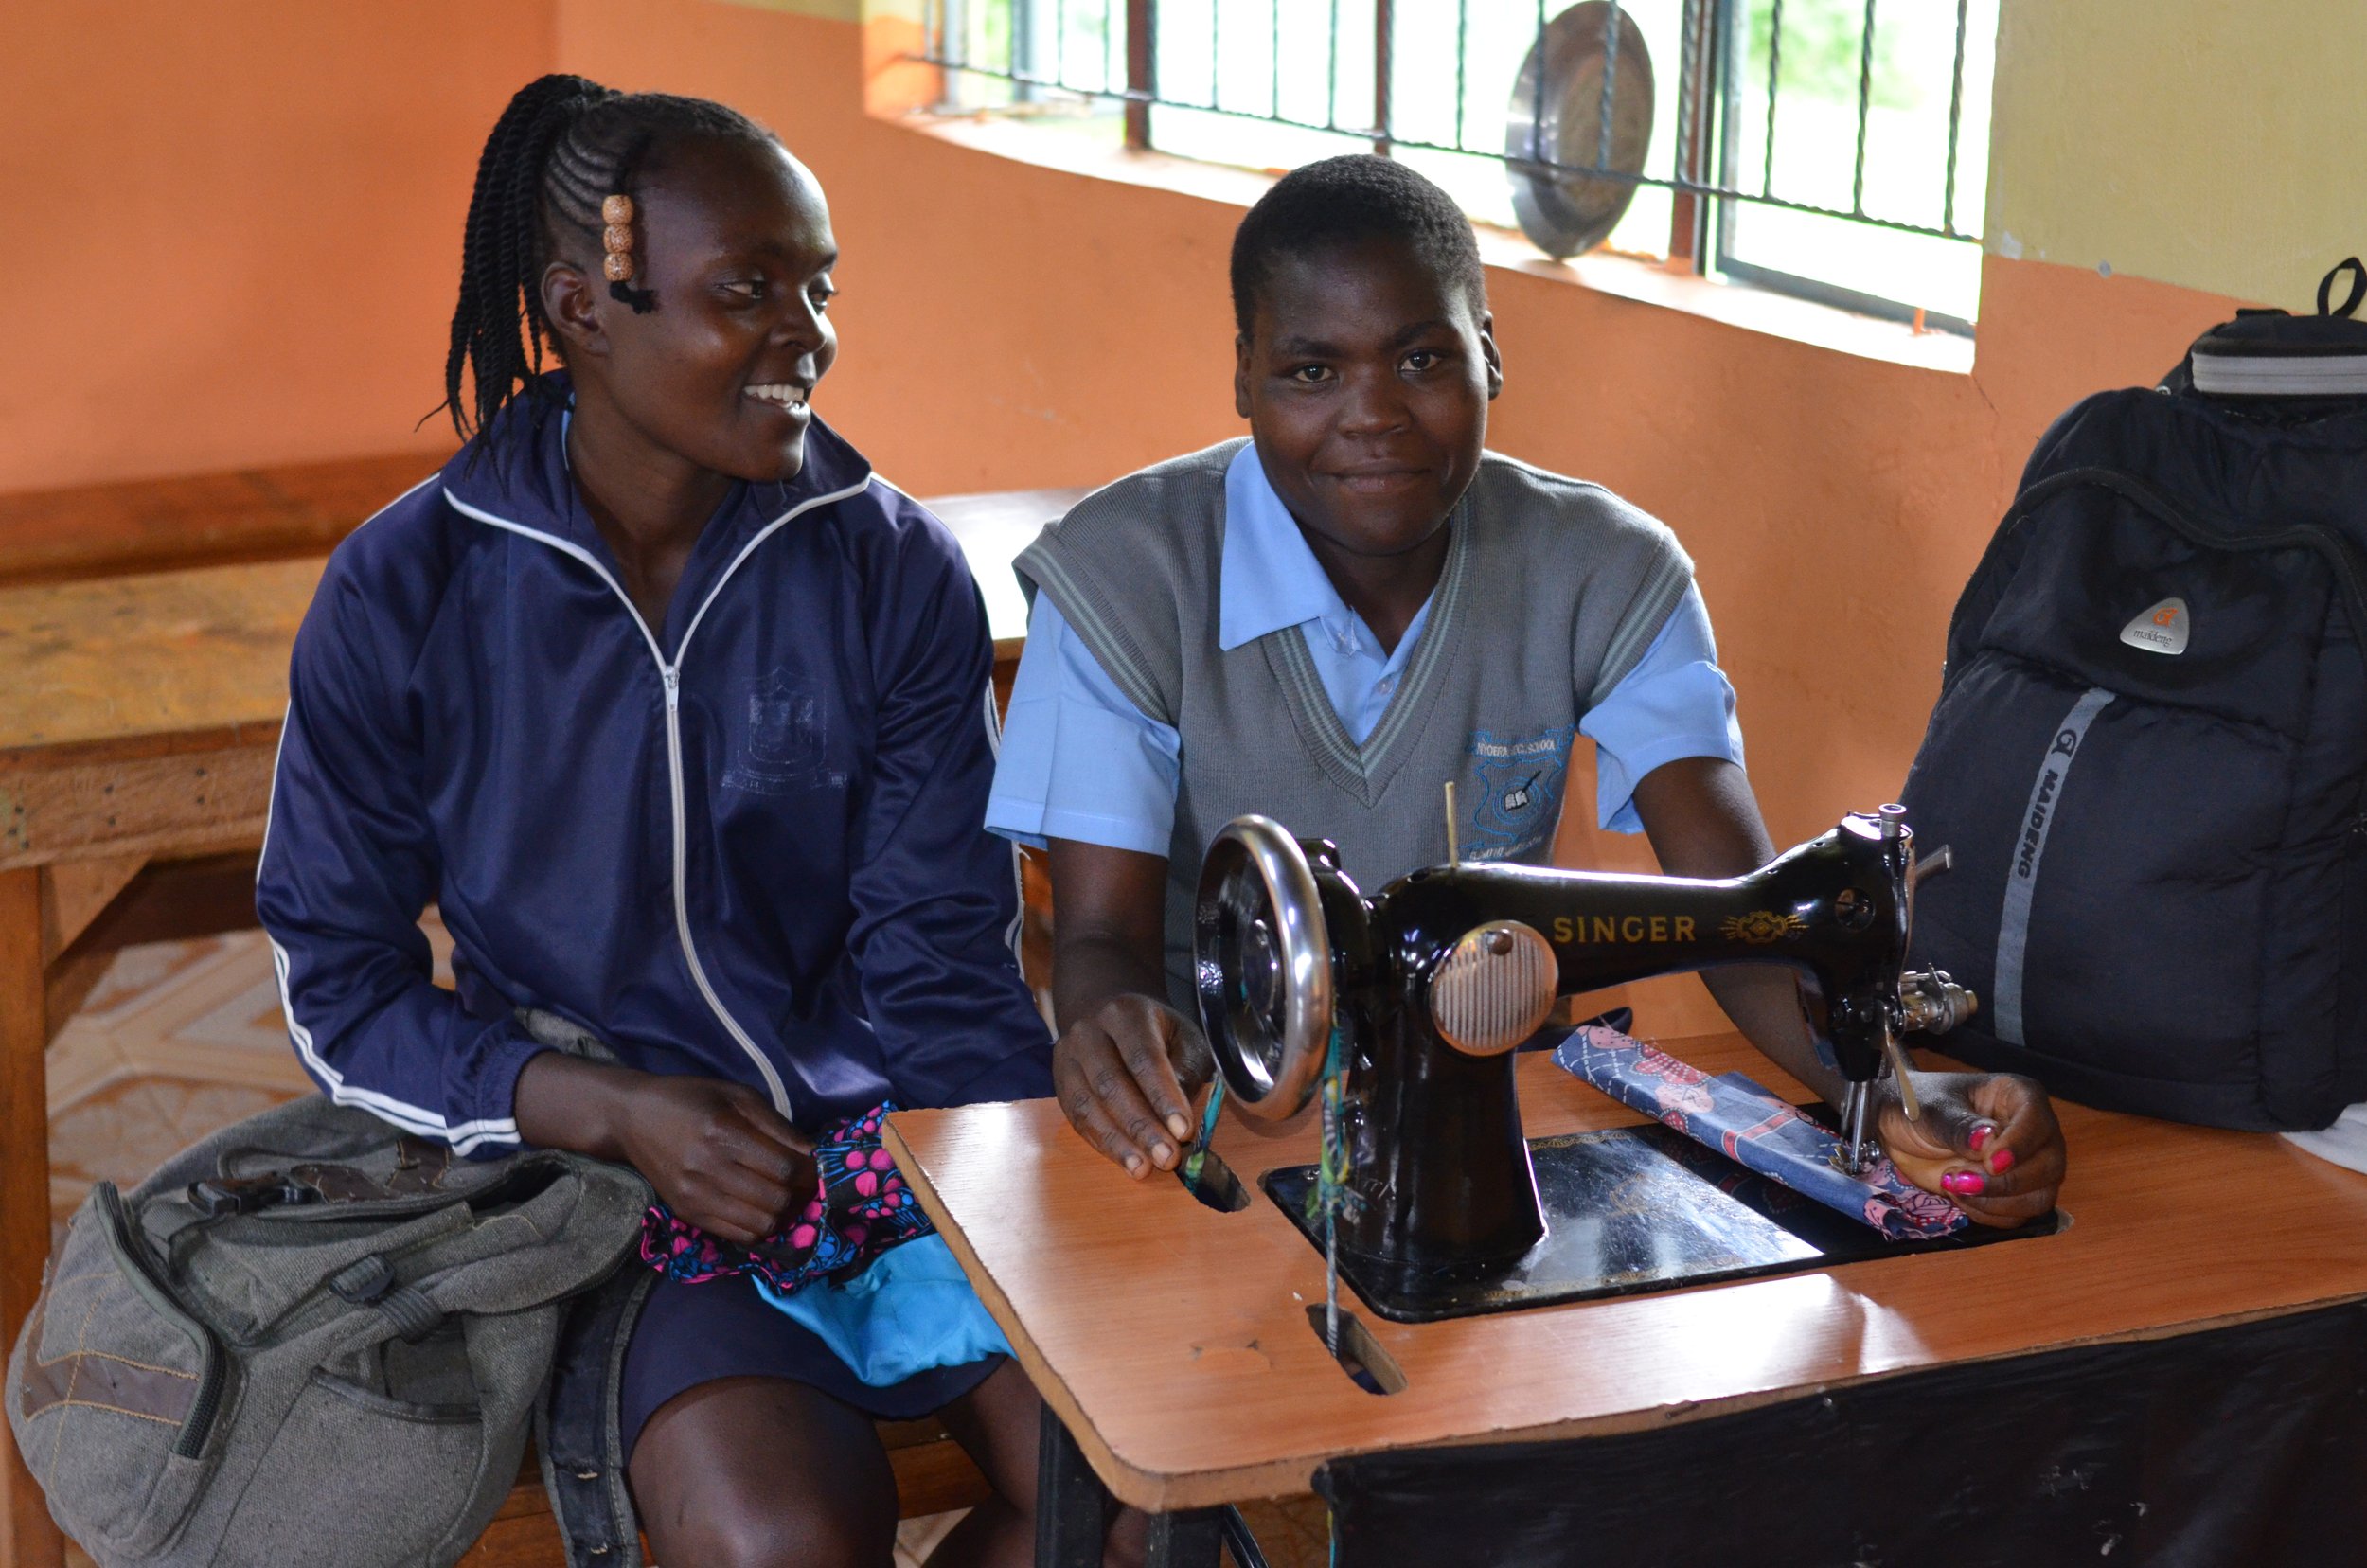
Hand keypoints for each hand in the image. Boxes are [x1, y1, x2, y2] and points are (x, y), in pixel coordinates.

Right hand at [613, 1075, 816, 1245]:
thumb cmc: (691, 1099)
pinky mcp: (687, 1214)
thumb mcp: (737, 1096)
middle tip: (802, 1182)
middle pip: (776, 1199)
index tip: (814, 1165)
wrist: (633, 1118)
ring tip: (782, 1195)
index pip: (785, 1168)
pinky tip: (759, 1207)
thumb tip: (813, 1155)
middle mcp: (708, 1169)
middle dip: (799, 1194)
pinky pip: (738, 1235)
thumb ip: (777, 1126)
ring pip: (761, 1224)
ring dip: (781, 1213)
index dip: (810, 1171)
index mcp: (723, 1133)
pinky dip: (758, 1226)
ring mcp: (695, 1196)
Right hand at [1052, 993, 1213, 1177]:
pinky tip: (1125, 1159)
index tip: (1183, 1131)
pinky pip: (1077, 1118)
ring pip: (1087, 1104)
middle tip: (1167, 1157)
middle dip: (1141, 1126)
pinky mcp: (1059, 1081)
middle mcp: (1089, 1030)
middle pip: (1111, 1083)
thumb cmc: (1159, 1034)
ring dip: (1118, 1142)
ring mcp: (1067, 1056)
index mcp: (1126, 1013)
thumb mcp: (1185, 1040)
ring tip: (1144, 1168)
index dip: (1163, 1097)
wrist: (1113, 1019)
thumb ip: (1185, 1073)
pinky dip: (1102, 1143)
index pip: (1143, 1057)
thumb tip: (1179, 1121)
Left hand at [1876, 1069, 2064, 1227]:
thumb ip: (1958, 1126)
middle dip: (2006, 1183)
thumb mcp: (1929, 1110)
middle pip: (2048, 1167)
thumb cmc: (1916, 1106)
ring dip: (1996, 1202)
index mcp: (2018, 1096)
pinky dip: (1988, 1214)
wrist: (1898, 1130)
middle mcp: (2033, 1131)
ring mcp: (2028, 1164)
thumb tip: (1987, 1141)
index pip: (2037, 1122)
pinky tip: (1960, 1197)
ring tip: (1953, 1186)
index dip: (2019, 1146)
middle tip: (1959, 1180)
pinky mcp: (2014, 1193)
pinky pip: (2018, 1216)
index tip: (1992, 1163)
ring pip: (2039, 1197)